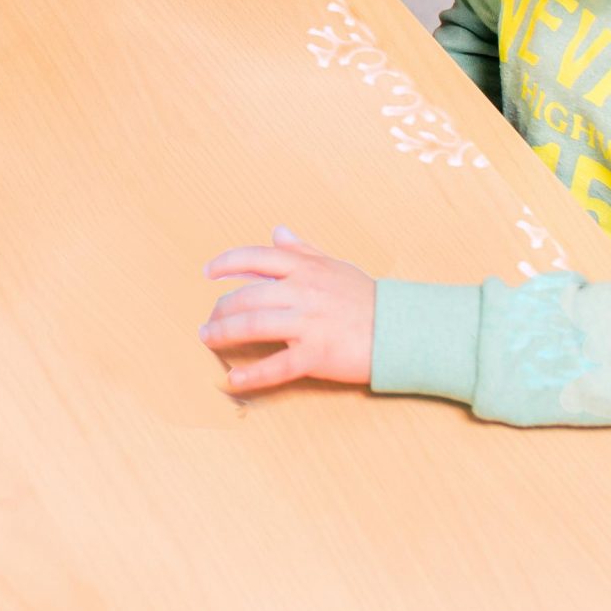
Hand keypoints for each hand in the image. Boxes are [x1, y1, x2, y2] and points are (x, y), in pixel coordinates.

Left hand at [200, 227, 374, 392]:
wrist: (403, 330)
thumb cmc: (368, 299)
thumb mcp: (335, 266)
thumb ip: (303, 249)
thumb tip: (277, 231)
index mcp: (306, 269)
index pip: (256, 257)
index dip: (227, 263)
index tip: (208, 272)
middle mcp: (303, 292)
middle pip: (248, 296)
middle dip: (221, 308)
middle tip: (207, 321)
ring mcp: (309, 323)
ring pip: (255, 325)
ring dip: (225, 333)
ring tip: (208, 339)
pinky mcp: (317, 354)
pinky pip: (277, 365)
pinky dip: (252, 374)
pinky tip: (233, 379)